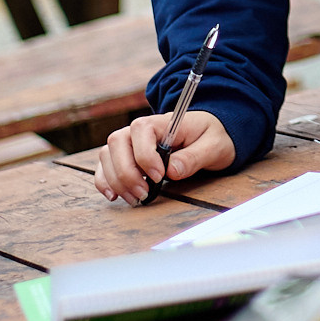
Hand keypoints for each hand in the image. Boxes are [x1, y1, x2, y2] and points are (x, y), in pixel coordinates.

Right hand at [94, 110, 235, 205]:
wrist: (211, 135)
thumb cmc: (212, 137)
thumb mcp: (214, 146)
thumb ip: (194, 156)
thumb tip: (172, 170)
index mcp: (164, 121)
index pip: (140, 130)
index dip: (144, 156)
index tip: (159, 177)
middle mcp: (142, 129)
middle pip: (117, 143)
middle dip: (126, 172)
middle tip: (144, 193)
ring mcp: (131, 141)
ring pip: (107, 155)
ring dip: (116, 180)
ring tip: (136, 198)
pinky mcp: (127, 155)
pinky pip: (106, 164)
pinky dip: (105, 181)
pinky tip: (115, 196)